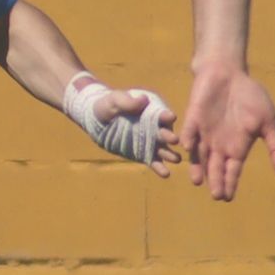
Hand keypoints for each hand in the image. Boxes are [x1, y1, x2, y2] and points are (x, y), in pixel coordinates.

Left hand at [62, 73, 176, 173]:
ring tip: (176, 160)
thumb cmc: (107, 106)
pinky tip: (166, 174)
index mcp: (151, 110)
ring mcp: (150, 141)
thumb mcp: (115, 100)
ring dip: (169, 154)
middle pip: (163, 132)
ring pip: (161, 148)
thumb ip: (128, 101)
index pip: (160, 113)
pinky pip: (153, 161)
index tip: (171, 117)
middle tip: (175, 140)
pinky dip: (159, 167)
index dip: (165, 115)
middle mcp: (154, 126)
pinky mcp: (143, 153)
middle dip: (169, 136)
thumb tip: (143, 100)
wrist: (98, 121)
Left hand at [175, 58, 274, 202]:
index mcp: (236, 147)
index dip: (230, 183)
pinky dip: (188, 137)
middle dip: (215, 180)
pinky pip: (189, 129)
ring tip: (198, 180)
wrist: (230, 72)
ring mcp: (203, 132)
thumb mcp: (268, 122)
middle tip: (216, 195)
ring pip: (199, 154)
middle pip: (215, 167)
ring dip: (198, 166)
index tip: (228, 198)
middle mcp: (218, 144)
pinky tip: (188, 146)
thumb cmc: (250, 97)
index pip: (232, 170)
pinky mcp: (193, 117)